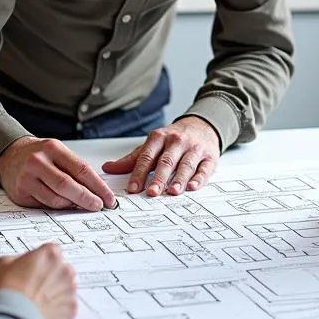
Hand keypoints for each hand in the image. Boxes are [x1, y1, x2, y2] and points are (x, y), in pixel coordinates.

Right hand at [0, 136, 115, 211]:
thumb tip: (97, 191)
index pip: (81, 169)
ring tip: (80, 204)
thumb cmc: (38, 154)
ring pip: (55, 199)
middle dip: (86, 199)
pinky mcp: (20, 194)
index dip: (98, 186)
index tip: (108, 197)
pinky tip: (64, 204)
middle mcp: (37, 162)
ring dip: (72, 205)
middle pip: (67, 185)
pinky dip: (57, 207)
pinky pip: (44, 205)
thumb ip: (75, 168)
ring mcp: (26, 178)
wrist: (9, 155)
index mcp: (52, 148)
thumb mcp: (58, 152)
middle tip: (98, 206)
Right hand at [0, 243, 77, 318]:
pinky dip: (58, 310)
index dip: (39, 261)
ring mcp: (70, 290)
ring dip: (54, 293)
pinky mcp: (71, 308)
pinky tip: (42, 312)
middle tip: (32, 287)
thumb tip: (15, 263)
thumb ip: (15, 260)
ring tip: (36, 302)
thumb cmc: (8, 291)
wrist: (13, 318)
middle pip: (60, 270)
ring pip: (64, 288)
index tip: (31, 270)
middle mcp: (65, 269)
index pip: (49, 252)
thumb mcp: (3, 265)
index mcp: (51, 254)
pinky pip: (66, 307)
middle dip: (49, 277)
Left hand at [102, 116, 219, 195]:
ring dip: (179, 179)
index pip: (147, 157)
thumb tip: (108, 168)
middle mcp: (177, 141)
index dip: (139, 173)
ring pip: (186, 165)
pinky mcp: (209, 157)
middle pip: (166, 161)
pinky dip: (199, 178)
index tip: (133, 188)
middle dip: (159, 178)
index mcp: (160, 137)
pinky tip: (193, 186)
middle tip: (151, 193)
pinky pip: (204, 168)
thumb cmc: (174, 139)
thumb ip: (132, 159)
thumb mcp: (153, 144)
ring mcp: (194, 148)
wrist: (202, 125)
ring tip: (172, 192)